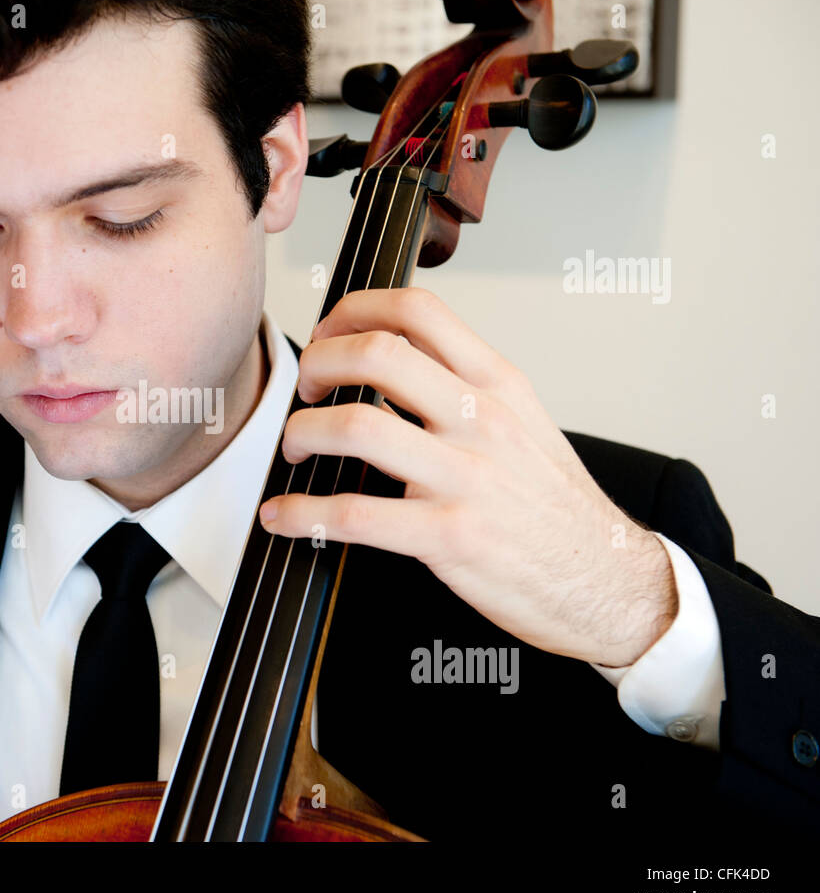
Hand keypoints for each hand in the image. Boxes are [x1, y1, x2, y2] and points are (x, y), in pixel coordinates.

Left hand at [258, 287, 676, 667]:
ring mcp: (465, 477)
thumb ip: (465, 388)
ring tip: (294, 448)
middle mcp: (481, 419)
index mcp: (497, 384)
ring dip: (302, 433)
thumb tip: (394, 364)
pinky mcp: (448, 535)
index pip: (418, 311)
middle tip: (306, 390)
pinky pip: (354, 515)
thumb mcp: (525, 423)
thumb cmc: (557, 508)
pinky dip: (303, 514)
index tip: (328, 332)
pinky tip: (285, 518)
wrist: (609, 583)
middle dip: (318, 364)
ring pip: (356, 427)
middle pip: (376, 354)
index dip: (354, 310)